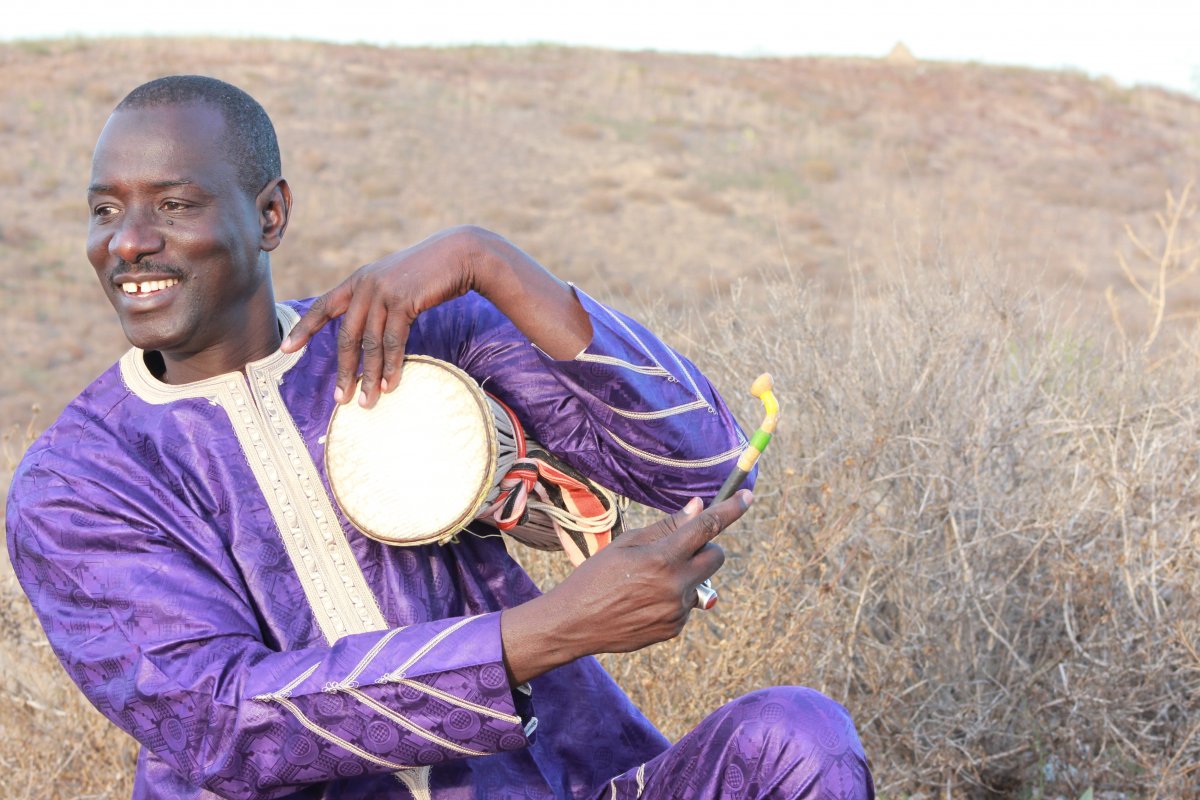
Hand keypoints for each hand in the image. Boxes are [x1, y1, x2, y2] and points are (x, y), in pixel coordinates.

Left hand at [280, 228, 475, 407]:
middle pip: (347, 336)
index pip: (324, 307)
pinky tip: (391, 385)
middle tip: (341, 399)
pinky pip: (393, 342)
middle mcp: (365, 285)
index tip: (285, 349)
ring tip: (367, 402)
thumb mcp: (396, 281)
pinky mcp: (403, 301)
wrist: (459, 254)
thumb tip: (371, 334)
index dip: (304, 329)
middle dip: (345, 371)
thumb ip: (379, 301)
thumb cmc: (430, 272)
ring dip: (369, 376)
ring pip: (370, 344)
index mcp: (358, 280)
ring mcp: (383, 292)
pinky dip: (392, 367)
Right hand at [500, 490, 753, 684]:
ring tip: (646, 583)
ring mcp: (677, 610)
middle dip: (706, 548)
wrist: (575, 624)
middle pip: (715, 557)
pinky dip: (674, 598)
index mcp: (662, 558)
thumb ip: (666, 527)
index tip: (748, 496)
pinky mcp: (675, 628)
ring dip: (685, 576)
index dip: (731, 510)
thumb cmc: (596, 576)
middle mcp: (676, 585)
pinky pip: (687, 604)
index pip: (707, 527)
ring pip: (699, 582)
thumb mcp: (626, 544)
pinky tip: (644, 602)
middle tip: (679, 548)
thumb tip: (698, 507)